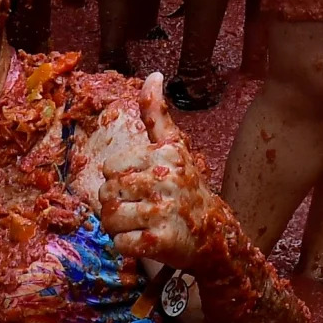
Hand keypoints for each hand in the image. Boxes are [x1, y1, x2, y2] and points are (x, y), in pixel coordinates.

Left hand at [79, 77, 218, 268]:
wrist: (215, 234)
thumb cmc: (187, 188)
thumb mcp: (174, 148)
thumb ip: (157, 114)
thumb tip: (153, 75)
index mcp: (164, 154)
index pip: (110, 167)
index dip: (119, 180)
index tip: (141, 186)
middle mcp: (164, 179)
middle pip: (107, 193)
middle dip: (115, 205)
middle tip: (139, 210)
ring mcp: (162, 211)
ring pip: (110, 218)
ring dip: (118, 228)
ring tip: (140, 226)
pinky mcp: (159, 241)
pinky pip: (120, 243)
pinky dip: (127, 247)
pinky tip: (146, 242)